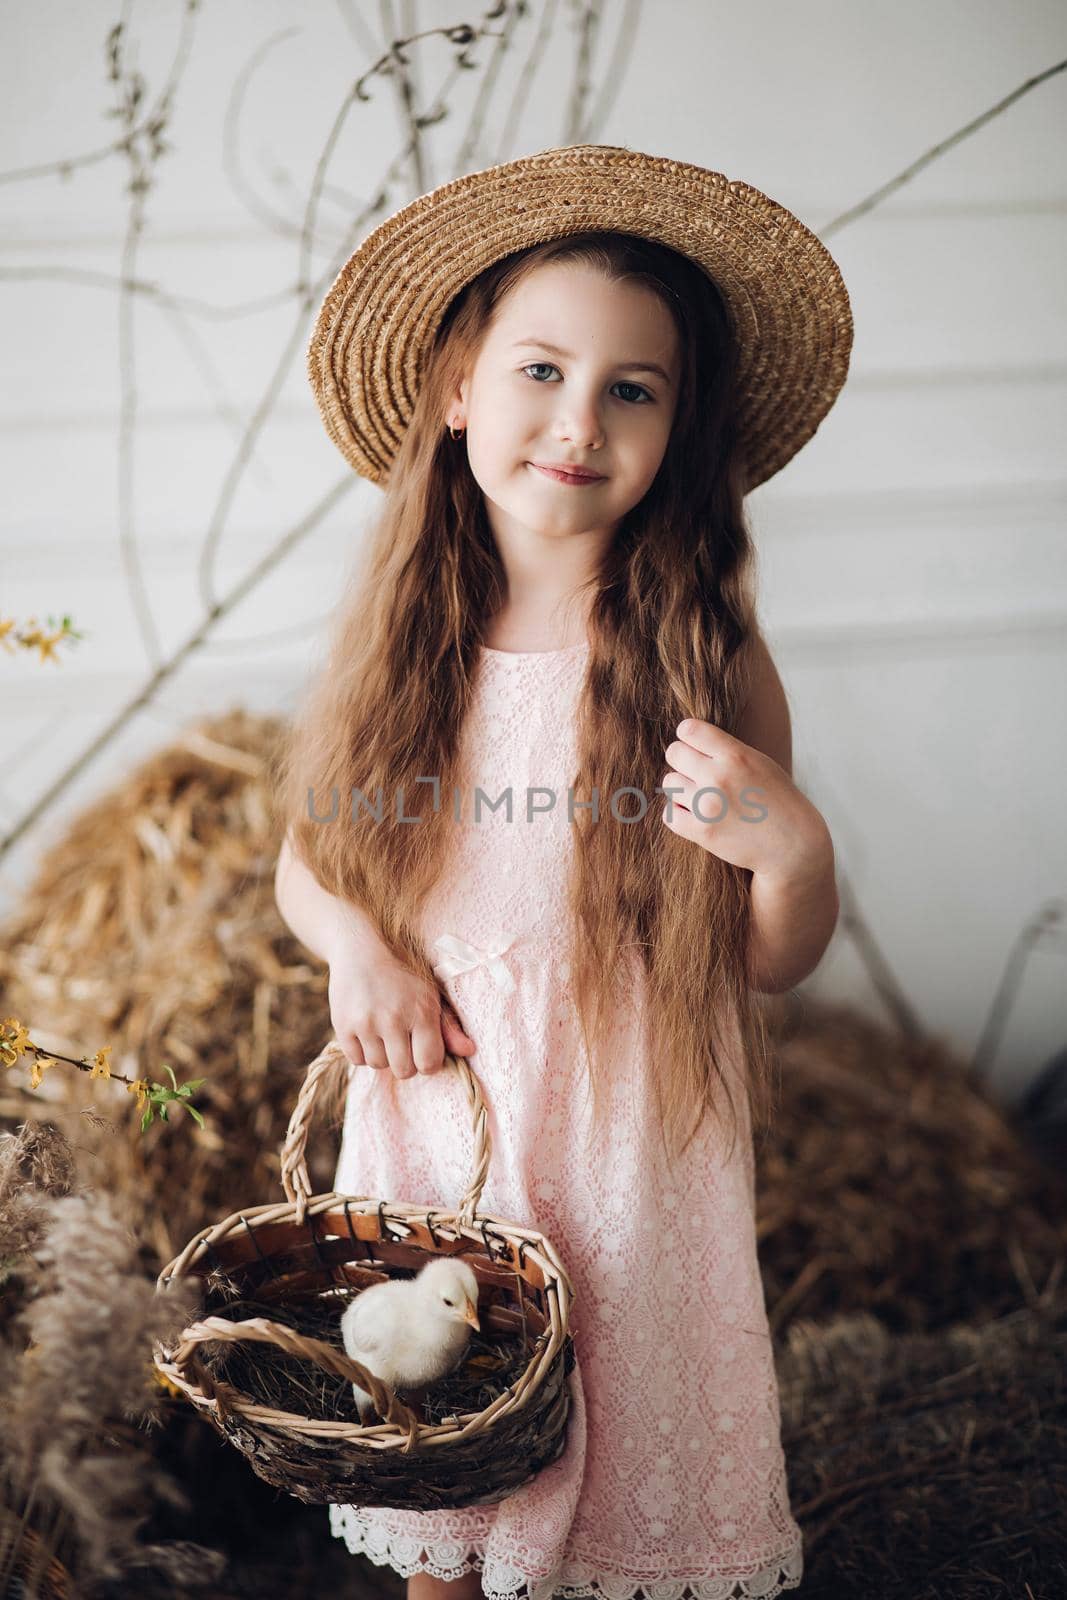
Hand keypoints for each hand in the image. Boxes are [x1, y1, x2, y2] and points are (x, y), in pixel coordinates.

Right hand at [327, 942, 475, 1080]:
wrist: (360, 949)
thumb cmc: (402, 974)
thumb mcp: (430, 993)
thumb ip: (449, 1026)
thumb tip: (470, 1051)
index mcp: (422, 1012)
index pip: (429, 1064)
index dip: (427, 1062)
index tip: (422, 1050)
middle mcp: (394, 1019)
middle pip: (404, 1071)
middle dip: (405, 1062)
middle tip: (402, 1042)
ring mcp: (366, 1023)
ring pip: (378, 1065)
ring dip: (382, 1054)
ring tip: (383, 1031)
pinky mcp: (343, 1025)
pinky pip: (356, 1059)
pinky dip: (362, 1051)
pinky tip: (366, 1031)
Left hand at [659, 717, 830, 881]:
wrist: (793, 846)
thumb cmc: (777, 801)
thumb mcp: (761, 763)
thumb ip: (727, 750)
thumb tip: (688, 738)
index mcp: (736, 755)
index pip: (689, 729)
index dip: (689, 736)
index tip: (696, 747)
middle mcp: (718, 776)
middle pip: (674, 753)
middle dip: (683, 761)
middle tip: (697, 774)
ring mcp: (707, 805)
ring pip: (670, 783)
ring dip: (681, 789)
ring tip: (701, 798)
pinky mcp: (701, 831)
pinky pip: (669, 813)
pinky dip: (680, 814)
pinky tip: (697, 816)